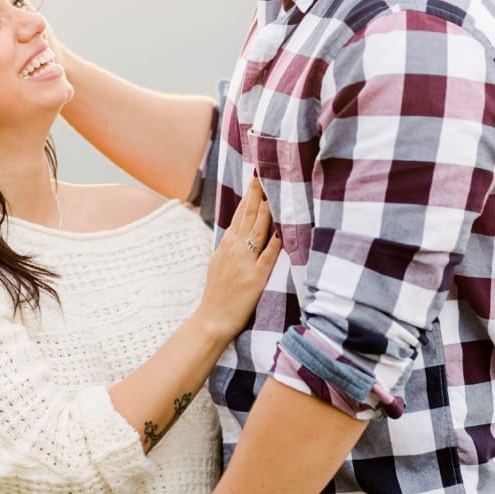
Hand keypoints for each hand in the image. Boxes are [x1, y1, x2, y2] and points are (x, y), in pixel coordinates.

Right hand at [194, 177, 280, 341]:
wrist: (212, 319)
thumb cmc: (217, 292)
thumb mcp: (219, 261)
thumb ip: (230, 245)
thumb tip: (239, 229)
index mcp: (227, 244)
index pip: (240, 213)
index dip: (249, 195)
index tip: (256, 178)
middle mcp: (235, 249)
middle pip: (249, 216)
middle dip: (257, 194)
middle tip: (265, 174)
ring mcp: (245, 262)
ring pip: (257, 231)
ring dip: (266, 211)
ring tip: (273, 192)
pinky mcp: (255, 278)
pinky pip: (267, 257)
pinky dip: (275, 243)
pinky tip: (283, 231)